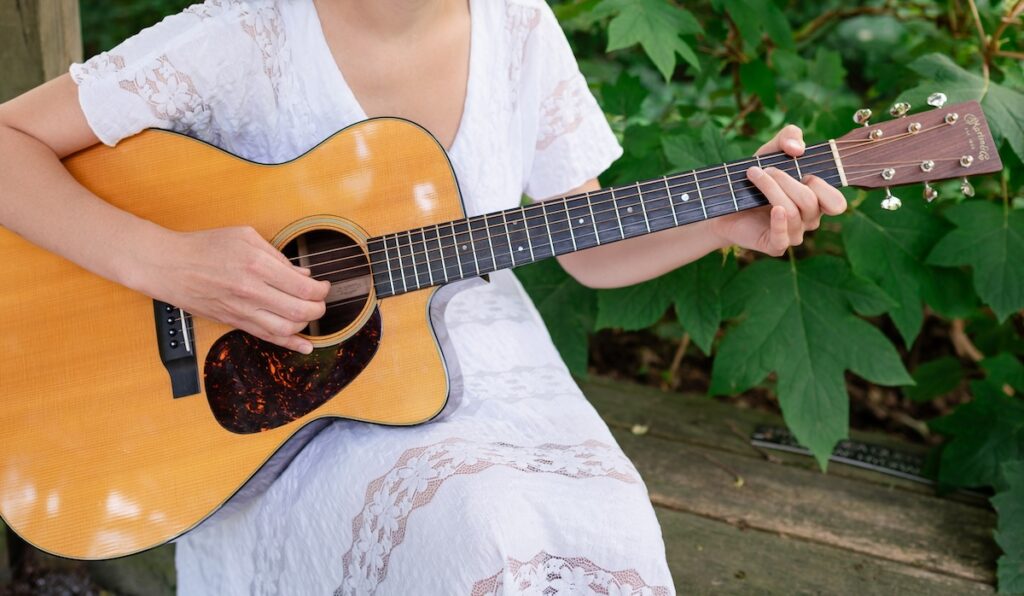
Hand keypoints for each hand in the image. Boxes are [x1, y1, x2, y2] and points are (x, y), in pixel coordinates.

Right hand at [138, 226, 329, 353]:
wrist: (168, 266)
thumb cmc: (205, 246)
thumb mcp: (245, 237)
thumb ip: (277, 255)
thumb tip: (303, 274)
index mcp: (257, 265)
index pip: (303, 288)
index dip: (321, 291)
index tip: (324, 286)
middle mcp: (251, 291)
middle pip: (300, 311)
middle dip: (319, 308)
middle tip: (320, 301)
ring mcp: (242, 310)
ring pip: (286, 328)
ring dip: (306, 325)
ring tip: (309, 314)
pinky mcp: (234, 322)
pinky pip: (266, 337)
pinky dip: (290, 344)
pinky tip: (305, 346)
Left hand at [708, 125, 846, 255]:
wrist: (725, 202)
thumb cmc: (756, 178)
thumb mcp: (771, 150)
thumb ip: (789, 137)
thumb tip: (798, 149)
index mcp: (816, 201)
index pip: (836, 203)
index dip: (823, 186)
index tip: (803, 172)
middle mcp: (808, 220)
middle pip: (810, 202)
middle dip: (787, 180)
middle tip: (767, 169)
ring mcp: (793, 234)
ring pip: (791, 212)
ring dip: (771, 189)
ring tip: (753, 175)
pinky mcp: (774, 244)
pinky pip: (782, 236)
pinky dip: (778, 221)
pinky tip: (773, 208)